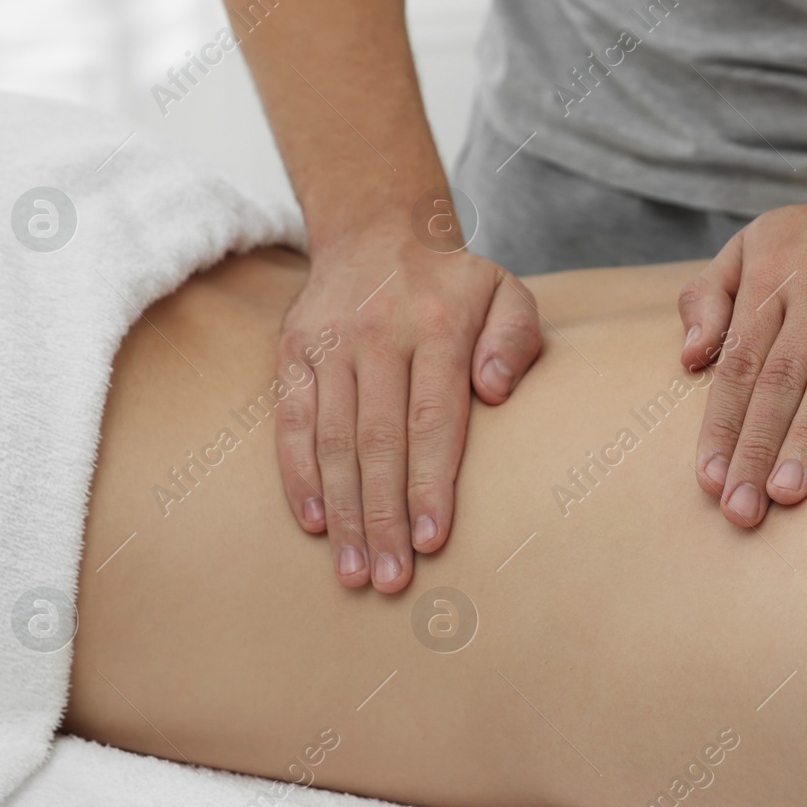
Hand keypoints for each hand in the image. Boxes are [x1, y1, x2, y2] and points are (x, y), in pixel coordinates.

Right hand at [276, 216, 541, 591]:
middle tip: (389, 579)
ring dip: (342, 511)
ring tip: (353, 569)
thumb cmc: (455, 284)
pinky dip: (299, 475)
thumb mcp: (507, 293)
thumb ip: (515, 340)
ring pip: (332, 440)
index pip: (432, 419)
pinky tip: (314, 523)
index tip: (431, 541)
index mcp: (438, 325)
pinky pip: (291, 421)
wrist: (378, 227)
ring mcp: (329, 342)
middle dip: (383, 517)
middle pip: (379, 441)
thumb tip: (494, 391)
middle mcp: (378, 334)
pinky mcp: (293, 350)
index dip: (430, 485)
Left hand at [678, 189, 806, 526]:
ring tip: (788, 491)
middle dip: (757, 447)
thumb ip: (709, 295)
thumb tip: (688, 358)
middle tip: (742, 510)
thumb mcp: (754, 243)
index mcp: (772, 276)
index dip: (722, 424)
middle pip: (781, 376)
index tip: (708, 481)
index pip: (739, 363)